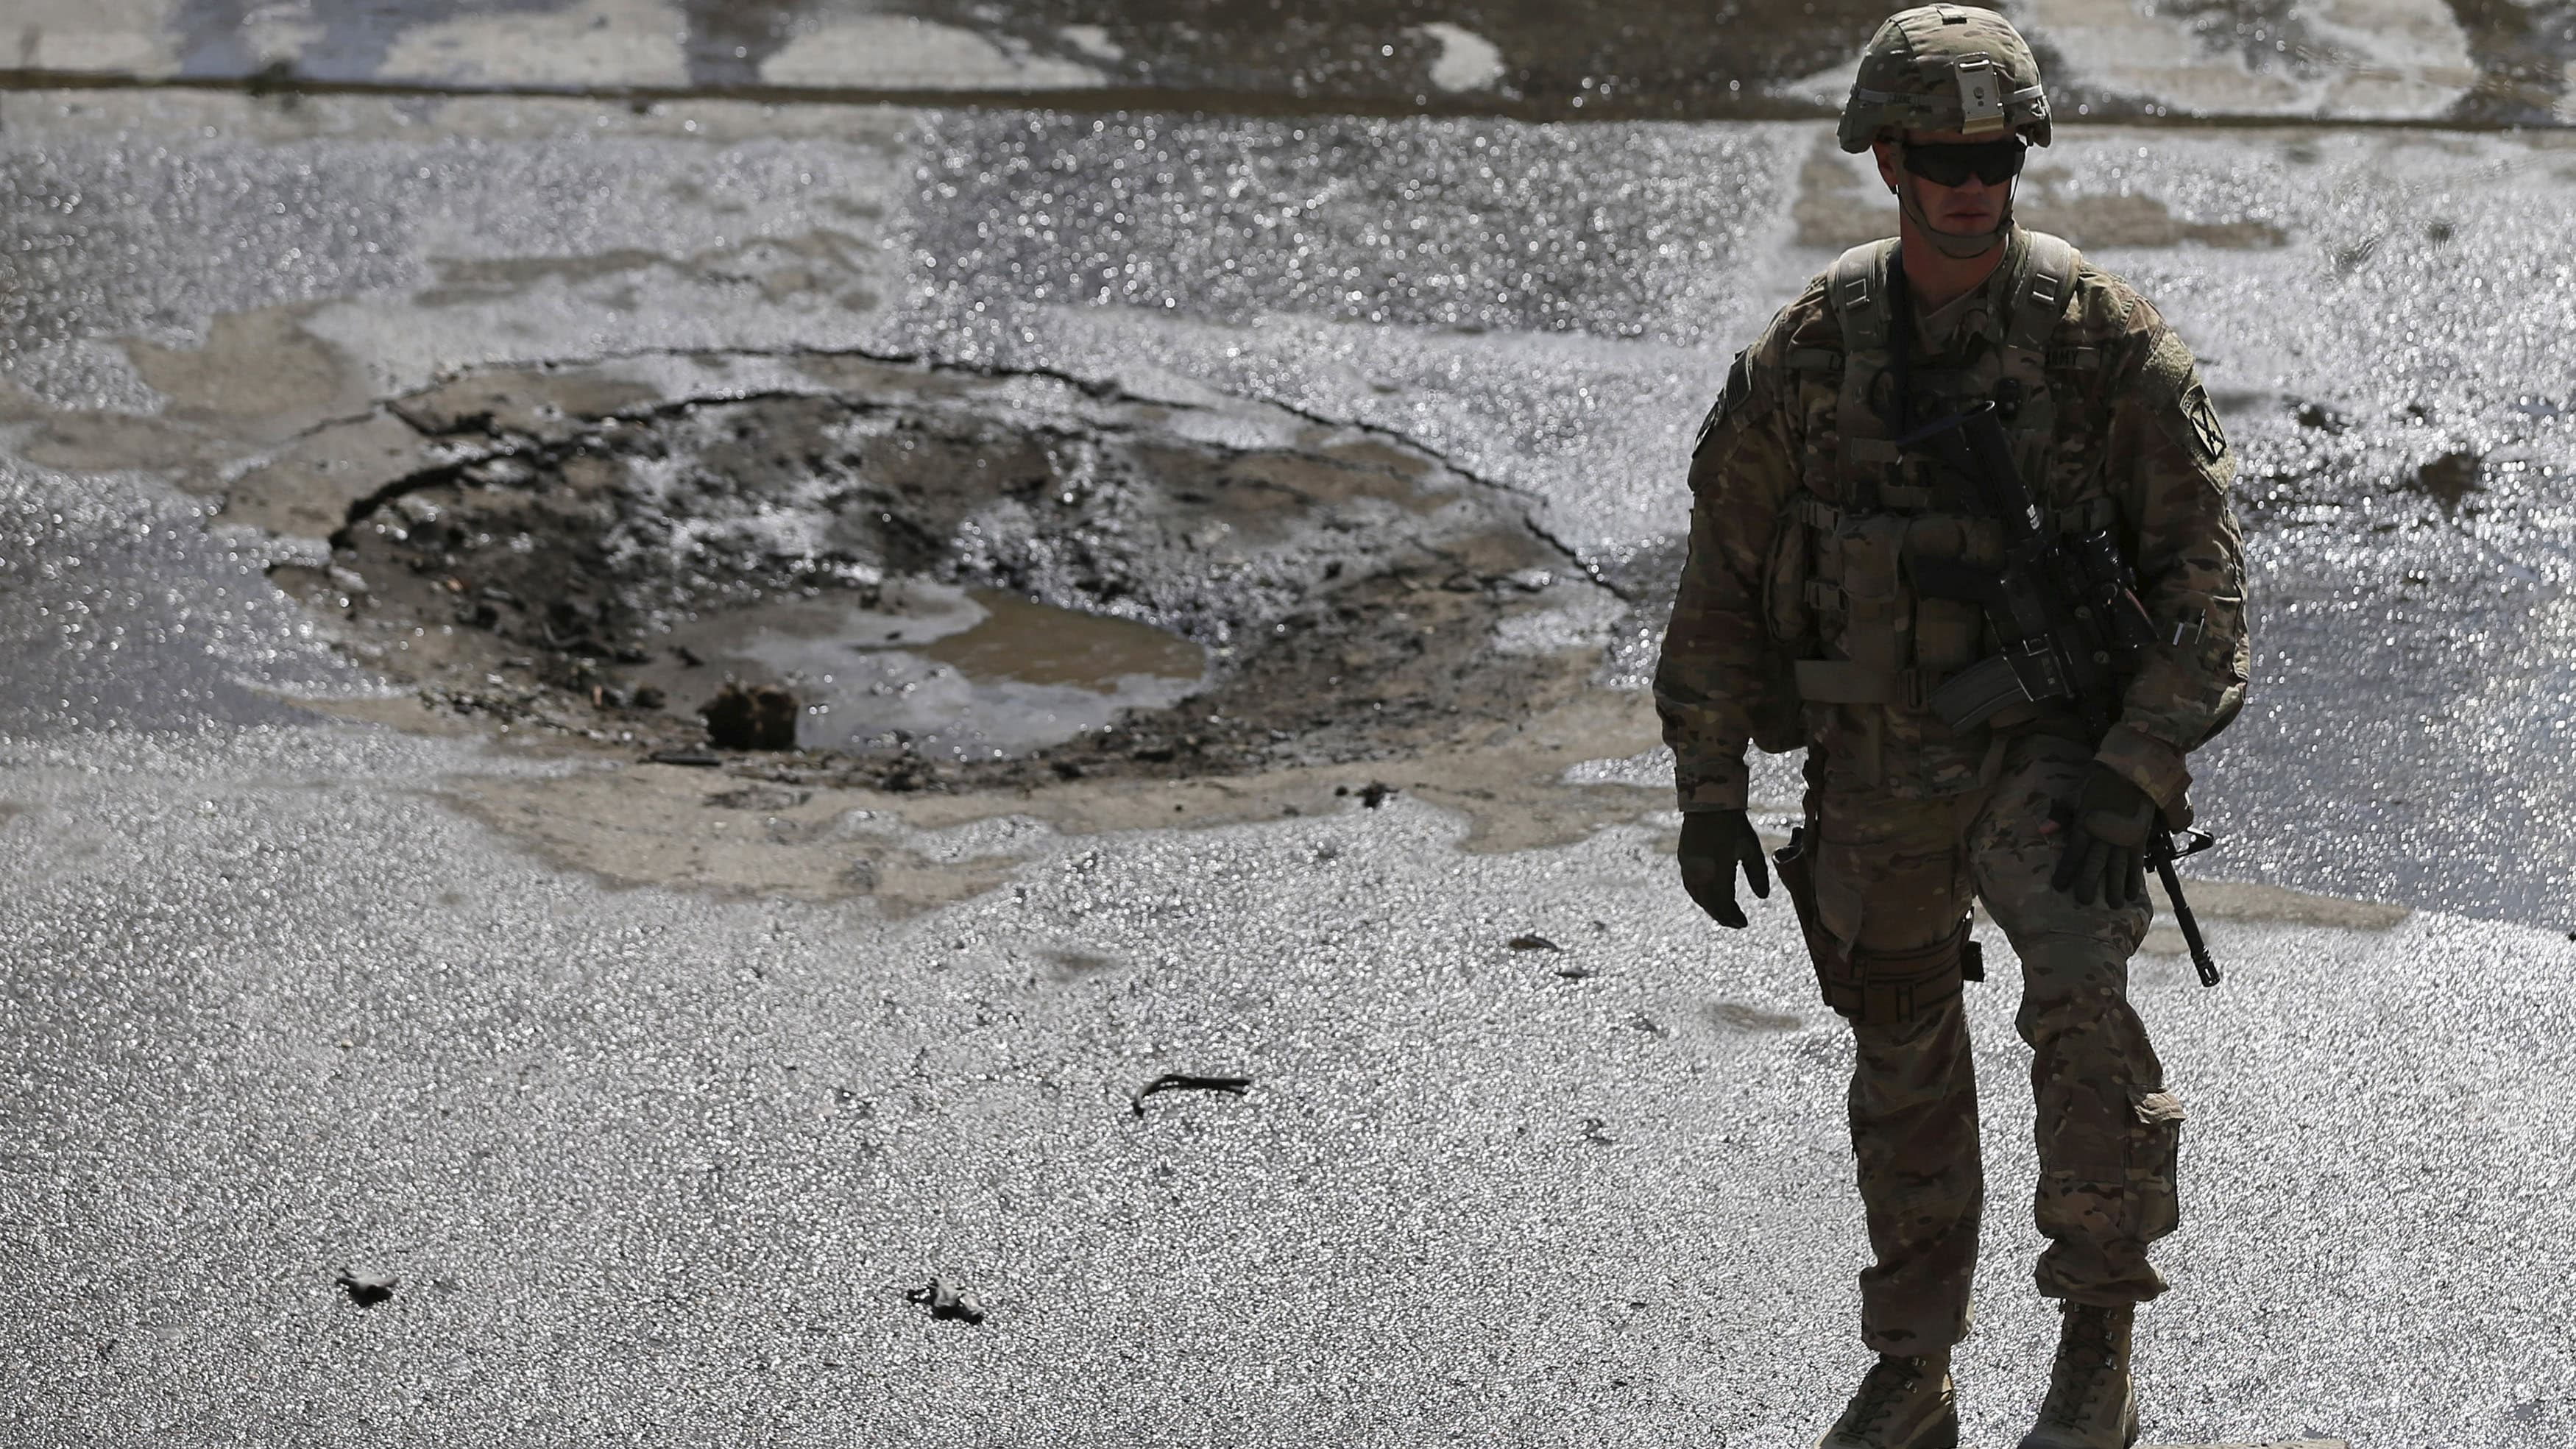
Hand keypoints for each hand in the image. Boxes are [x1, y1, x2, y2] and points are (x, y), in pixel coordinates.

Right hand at [1678, 809, 1770, 927]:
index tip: (1744, 924)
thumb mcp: (1752, 851)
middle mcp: (1700, 875)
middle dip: (1723, 917)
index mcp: (1718, 875)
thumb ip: (1758, 876)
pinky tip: (1707, 897)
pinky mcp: (1683, 860)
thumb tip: (1763, 897)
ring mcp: (1689, 868)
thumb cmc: (1734, 826)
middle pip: (1710, 905)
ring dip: (1711, 908)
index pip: (1724, 906)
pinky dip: (1700, 897)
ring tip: (1723, 913)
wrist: (1709, 804)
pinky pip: (1690, 887)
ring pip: (1698, 898)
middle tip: (1735, 923)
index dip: (1733, 918)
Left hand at [2050, 763, 2154, 906]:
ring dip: (2113, 888)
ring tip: (2111, 905)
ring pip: (2117, 868)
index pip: (2073, 853)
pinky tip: (2130, 894)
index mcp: (2085, 825)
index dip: (2066, 871)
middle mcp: (2104, 836)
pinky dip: (2134, 879)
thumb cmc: (2098, 781)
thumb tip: (2043, 830)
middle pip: (2094, 865)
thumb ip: (2061, 814)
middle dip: (2087, 884)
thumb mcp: (2075, 793)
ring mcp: (2123, 839)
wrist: (2131, 771)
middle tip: (2083, 901)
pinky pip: (2136, 863)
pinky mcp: (2139, 839)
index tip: (2059, 887)